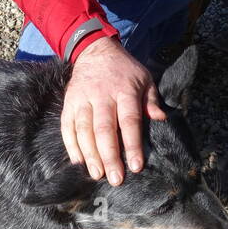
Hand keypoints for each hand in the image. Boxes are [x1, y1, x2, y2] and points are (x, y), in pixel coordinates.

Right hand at [62, 37, 164, 185]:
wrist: (94, 49)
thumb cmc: (125, 70)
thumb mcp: (145, 79)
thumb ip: (152, 100)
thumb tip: (160, 119)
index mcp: (124, 90)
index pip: (129, 121)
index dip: (132, 144)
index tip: (136, 166)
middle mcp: (102, 95)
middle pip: (104, 129)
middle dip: (109, 156)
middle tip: (115, 179)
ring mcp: (82, 99)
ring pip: (84, 130)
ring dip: (90, 155)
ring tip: (97, 174)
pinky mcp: (69, 102)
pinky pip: (67, 126)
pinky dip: (71, 145)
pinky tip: (78, 161)